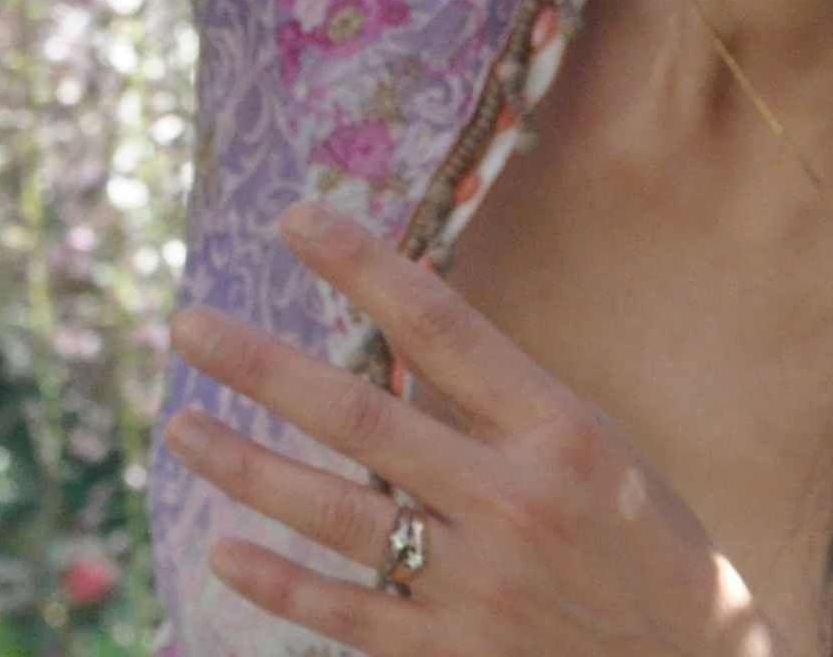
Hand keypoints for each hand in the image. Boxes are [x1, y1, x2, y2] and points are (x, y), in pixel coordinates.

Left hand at [166, 203, 773, 656]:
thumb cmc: (650, 549)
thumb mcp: (604, 453)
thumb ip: (508, 409)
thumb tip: (404, 346)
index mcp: (559, 432)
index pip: (440, 326)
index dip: (362, 266)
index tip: (294, 220)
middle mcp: (511, 502)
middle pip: (360, 417)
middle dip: (262, 367)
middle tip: (187, 326)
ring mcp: (476, 587)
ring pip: (332, 513)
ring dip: (245, 466)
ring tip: (182, 426)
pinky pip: (344, 612)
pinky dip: (278, 581)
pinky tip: (223, 551)